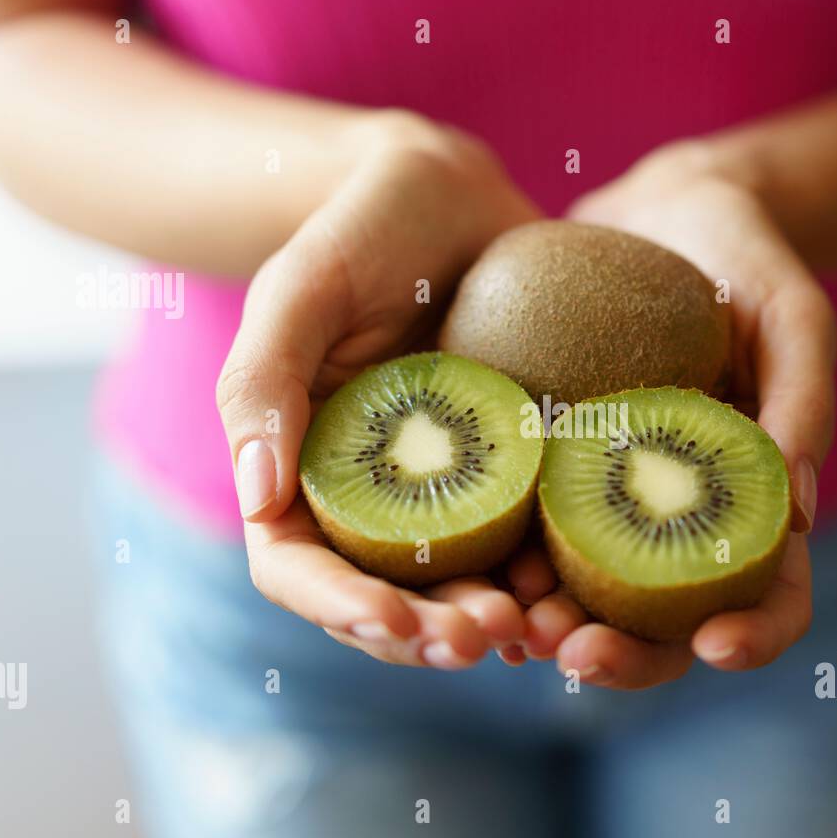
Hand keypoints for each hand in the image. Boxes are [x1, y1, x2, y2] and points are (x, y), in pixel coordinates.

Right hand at [217, 112, 551, 668]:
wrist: (453, 200)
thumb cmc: (363, 230)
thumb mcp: (302, 287)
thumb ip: (264, 383)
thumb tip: (256, 498)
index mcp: (300, 472)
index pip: (299, 569)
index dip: (340, 607)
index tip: (393, 619)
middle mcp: (371, 502)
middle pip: (385, 602)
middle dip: (431, 635)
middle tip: (490, 638)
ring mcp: (445, 497)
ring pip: (458, 592)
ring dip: (496, 625)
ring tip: (540, 629)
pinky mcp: (512, 478)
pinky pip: (526, 546)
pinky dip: (548, 580)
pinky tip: (580, 589)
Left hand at [523, 144, 836, 688]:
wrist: (660, 214)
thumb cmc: (745, 263)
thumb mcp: (792, 316)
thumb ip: (803, 401)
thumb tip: (800, 514)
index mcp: (757, 507)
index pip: (775, 595)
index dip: (756, 634)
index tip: (715, 645)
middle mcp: (682, 524)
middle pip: (668, 626)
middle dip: (627, 656)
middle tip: (575, 653)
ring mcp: (613, 504)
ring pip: (588, 599)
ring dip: (551, 627)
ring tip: (509, 627)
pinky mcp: (553, 471)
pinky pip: (527, 530)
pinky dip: (502, 563)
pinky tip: (466, 569)